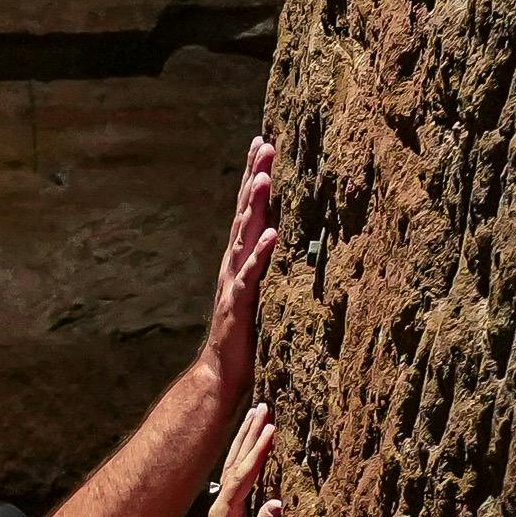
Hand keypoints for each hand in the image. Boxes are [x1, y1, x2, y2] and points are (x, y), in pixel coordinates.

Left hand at [197, 403, 284, 516]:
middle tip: (263, 406)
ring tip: (258, 414)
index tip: (271, 428)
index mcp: (224, 512)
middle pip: (236, 460)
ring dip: (247, 438)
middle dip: (249, 433)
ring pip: (236, 464)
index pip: (243, 474)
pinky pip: (242, 475)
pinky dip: (249, 455)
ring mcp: (226, 505)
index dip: (258, 451)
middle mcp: (222, 503)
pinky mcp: (234, 509)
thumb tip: (278, 503)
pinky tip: (256, 444)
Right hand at [203, 136, 276, 397]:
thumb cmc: (247, 337)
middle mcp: (234, 264)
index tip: (263, 142)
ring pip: (244, 236)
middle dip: (255, 177)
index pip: (247, 211)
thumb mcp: (263, 294)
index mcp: (240, 259)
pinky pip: (252, 275)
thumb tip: (294, 240)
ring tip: (265, 177)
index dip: (254, 176)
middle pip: (244, 213)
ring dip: (254, 206)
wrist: (221, 374)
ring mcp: (235, 283)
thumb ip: (272, 266)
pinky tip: (272, 233)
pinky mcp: (240, 305)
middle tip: (265, 144)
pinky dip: (262, 253)